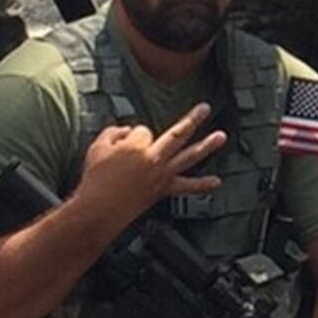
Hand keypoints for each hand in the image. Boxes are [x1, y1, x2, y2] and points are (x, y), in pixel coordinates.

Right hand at [80, 104, 226, 222]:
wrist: (100, 209)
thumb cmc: (96, 179)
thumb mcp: (97, 146)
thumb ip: (114, 132)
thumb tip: (126, 131)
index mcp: (137, 145)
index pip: (143, 130)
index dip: (133, 135)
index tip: (123, 143)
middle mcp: (154, 158)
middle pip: (178, 133)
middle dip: (192, 119)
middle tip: (205, 108)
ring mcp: (162, 175)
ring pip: (189, 157)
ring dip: (207, 146)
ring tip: (222, 136)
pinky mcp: (163, 190)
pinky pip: (187, 187)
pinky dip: (202, 185)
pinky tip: (216, 182)